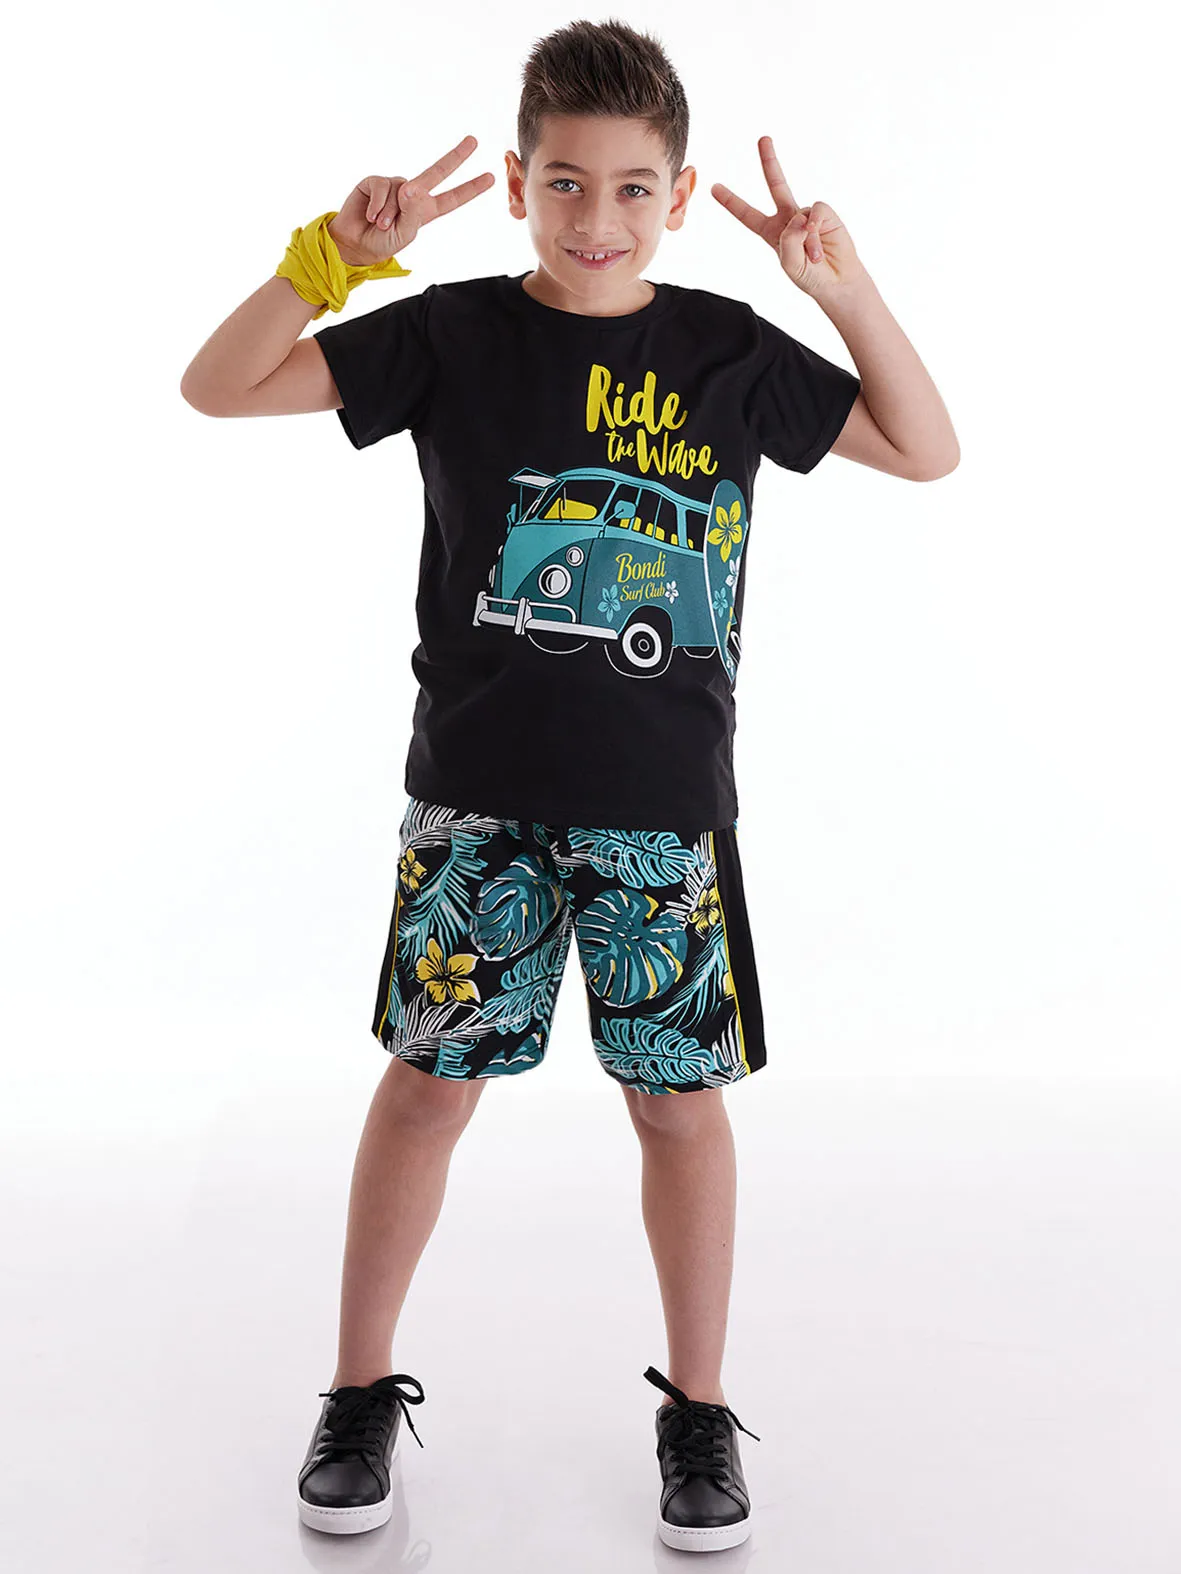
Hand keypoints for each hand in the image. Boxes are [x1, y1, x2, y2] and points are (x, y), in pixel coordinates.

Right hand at [328, 135, 494, 266]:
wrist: (353, 244)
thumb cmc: (382, 242)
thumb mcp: (404, 234)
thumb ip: (412, 212)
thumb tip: (410, 188)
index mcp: (425, 210)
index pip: (452, 198)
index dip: (470, 189)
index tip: (490, 178)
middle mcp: (412, 194)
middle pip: (437, 172)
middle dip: (456, 156)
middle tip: (474, 141)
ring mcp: (394, 186)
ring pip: (399, 190)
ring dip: (389, 212)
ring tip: (381, 225)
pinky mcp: (375, 182)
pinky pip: (381, 187)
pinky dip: (377, 204)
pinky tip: (371, 216)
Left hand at [711, 136, 866, 297]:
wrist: (836, 282)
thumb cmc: (810, 277)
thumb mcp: (790, 265)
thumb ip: (788, 241)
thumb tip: (800, 217)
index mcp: (771, 232)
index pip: (747, 215)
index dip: (732, 202)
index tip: (714, 188)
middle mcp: (788, 218)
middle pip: (776, 184)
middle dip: (770, 161)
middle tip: (763, 138)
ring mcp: (806, 214)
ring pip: (799, 216)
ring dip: (807, 241)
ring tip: (813, 258)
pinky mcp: (825, 213)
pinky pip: (816, 212)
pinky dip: (816, 229)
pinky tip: (819, 246)